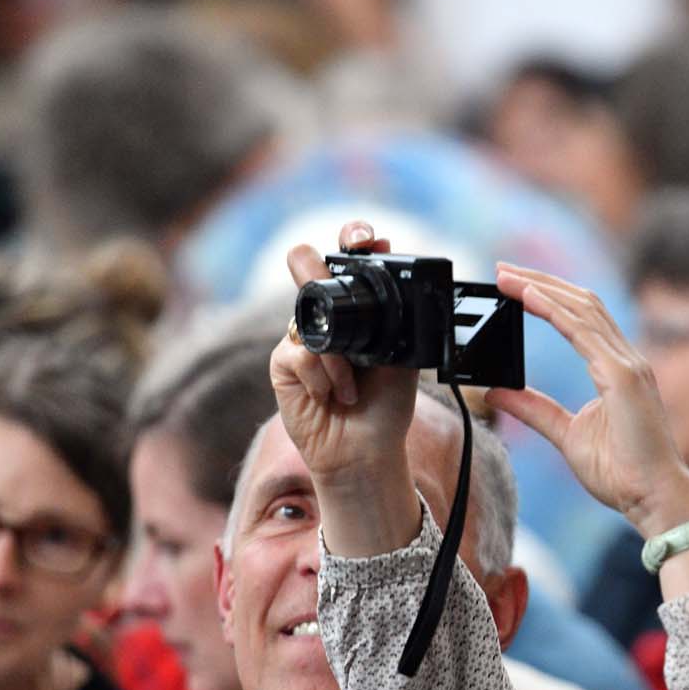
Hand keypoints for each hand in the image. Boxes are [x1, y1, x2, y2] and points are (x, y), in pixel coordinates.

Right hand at [270, 221, 420, 554]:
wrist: (368, 450)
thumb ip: (400, 320)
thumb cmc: (386, 405)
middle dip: (315, 266)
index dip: (354, 240)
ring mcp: (299, 338)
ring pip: (308, 317)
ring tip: (353, 386)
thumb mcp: (405, 358)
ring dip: (339, 358)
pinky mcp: (283, 364)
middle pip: (305, 264)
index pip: (348, 260)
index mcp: (356, 308)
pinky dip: (324, 378)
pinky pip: (301, 354)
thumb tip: (404, 286)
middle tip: (327, 275)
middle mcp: (324, 317)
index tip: (368, 239)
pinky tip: (333, 397)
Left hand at [488, 264, 688, 537]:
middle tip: (502, 270)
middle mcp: (627, 359)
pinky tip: (528, 298)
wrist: (653, 498)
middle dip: (541, 281)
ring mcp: (628, 365)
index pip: (582, 317)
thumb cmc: (622, 473)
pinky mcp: (623, 377)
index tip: (513, 285)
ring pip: (582, 309)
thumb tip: (496, 390)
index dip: (548, 296)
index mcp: (618, 369)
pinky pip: (583, 333)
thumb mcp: (565, 434)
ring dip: (541, 288)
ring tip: (507, 277)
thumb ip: (533, 408)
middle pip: (582, 302)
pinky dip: (553, 310)